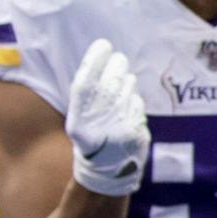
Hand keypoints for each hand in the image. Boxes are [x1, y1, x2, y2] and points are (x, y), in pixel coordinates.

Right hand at [65, 38, 148, 195]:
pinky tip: (128, 101)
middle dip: (116, 65)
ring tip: (120, 80)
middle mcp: (99, 125)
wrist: (107, 173)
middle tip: (117, 57)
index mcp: (78, 122)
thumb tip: (103, 61)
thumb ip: (87, 97)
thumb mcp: (78, 121)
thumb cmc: (91, 140)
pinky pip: (138, 103)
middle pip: (111, 82)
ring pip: (128, 90)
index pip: (86, 83)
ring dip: (126, 80)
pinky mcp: (138, 132)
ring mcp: (120, 129)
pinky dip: (133, 98)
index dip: (95, 61)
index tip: (103, 44)